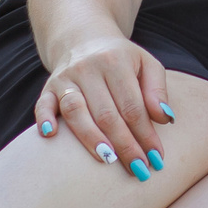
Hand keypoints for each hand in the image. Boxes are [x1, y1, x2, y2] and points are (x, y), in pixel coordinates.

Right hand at [34, 35, 171, 178]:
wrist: (84, 38)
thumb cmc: (121, 59)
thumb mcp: (146, 64)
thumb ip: (157, 90)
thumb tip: (165, 118)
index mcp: (116, 62)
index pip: (132, 106)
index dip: (145, 134)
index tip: (156, 158)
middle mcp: (88, 68)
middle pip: (106, 113)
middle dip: (124, 144)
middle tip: (138, 169)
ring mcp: (66, 78)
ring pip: (76, 110)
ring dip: (90, 138)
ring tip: (107, 160)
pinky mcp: (48, 87)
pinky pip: (42, 104)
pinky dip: (44, 119)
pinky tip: (51, 136)